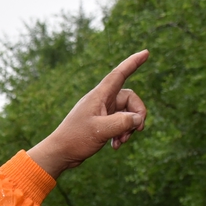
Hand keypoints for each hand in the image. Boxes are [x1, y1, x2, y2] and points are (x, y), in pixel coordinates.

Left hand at [27, 50, 148, 178]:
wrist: (60, 153)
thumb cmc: (75, 139)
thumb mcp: (100, 131)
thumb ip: (122, 123)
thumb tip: (138, 118)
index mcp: (99, 96)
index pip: (119, 74)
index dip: (133, 63)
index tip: (146, 52)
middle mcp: (101, 101)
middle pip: (130, 99)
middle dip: (137, 114)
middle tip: (137, 130)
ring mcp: (102, 111)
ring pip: (126, 113)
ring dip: (129, 127)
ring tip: (121, 141)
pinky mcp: (101, 122)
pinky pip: (119, 123)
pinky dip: (121, 133)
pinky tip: (115, 145)